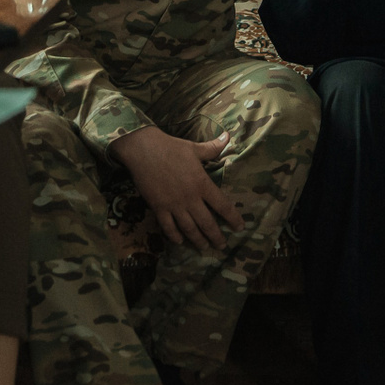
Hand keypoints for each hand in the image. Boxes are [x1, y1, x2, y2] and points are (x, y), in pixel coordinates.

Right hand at [111, 126, 242, 250]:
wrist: (144, 150)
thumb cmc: (171, 148)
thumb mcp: (194, 148)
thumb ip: (212, 148)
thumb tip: (228, 137)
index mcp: (202, 183)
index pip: (222, 205)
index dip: (233, 218)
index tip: (240, 227)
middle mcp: (190, 198)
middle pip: (207, 223)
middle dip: (216, 236)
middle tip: (222, 246)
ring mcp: (174, 205)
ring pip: (189, 229)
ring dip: (198, 240)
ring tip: (204, 247)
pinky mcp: (159, 208)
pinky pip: (168, 227)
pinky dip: (175, 236)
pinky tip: (180, 241)